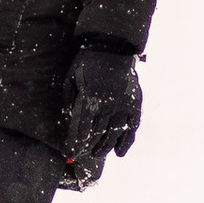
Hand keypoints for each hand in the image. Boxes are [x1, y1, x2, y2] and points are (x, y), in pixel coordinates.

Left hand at [59, 42, 142, 186]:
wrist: (113, 47)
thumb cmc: (87, 62)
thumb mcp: (71, 78)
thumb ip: (69, 100)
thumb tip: (69, 119)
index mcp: (89, 100)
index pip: (82, 130)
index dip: (76, 144)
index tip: (71, 153)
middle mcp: (107, 106)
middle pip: (97, 135)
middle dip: (89, 148)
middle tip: (84, 154)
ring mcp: (122, 106)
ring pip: (114, 134)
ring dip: (105, 147)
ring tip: (98, 154)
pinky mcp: (134, 103)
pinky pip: (132, 127)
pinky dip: (126, 141)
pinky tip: (120, 152)